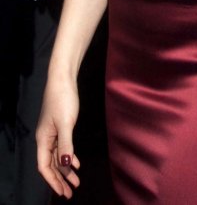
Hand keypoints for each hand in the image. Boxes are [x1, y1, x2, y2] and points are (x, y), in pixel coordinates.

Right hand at [36, 78, 80, 198]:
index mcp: (43, 139)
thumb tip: (65, 165)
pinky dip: (69, 156)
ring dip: (66, 170)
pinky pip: (62, 147)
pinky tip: (76, 163)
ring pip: (58, 157)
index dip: (53, 181)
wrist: (63, 79)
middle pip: (51, 164)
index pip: (44, 166)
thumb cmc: (63, 99)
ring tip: (76, 182)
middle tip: (70, 193)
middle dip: (60, 179)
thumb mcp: (66, 123)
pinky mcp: (60, 126)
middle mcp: (45, 138)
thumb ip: (66, 145)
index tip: (62, 192)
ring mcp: (52, 132)